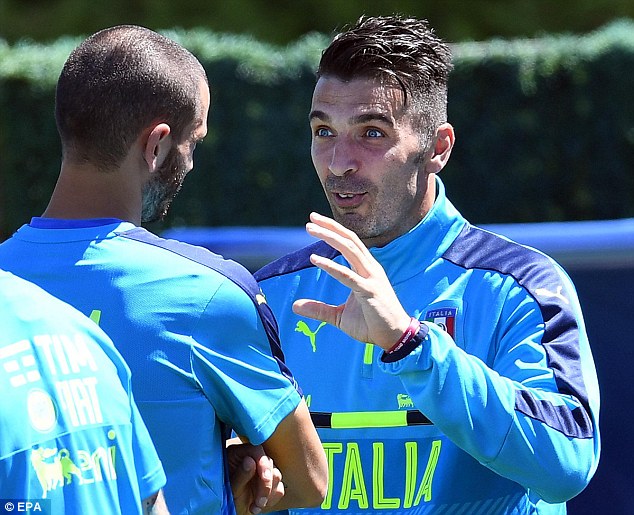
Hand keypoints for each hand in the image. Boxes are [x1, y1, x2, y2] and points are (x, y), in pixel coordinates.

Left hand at [228, 442, 283, 514]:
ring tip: (257, 505)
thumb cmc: (223, 497)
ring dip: (269, 493)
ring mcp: (261, 472)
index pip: (257, 450)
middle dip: (266, 484)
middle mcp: (251, 460)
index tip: (265, 478)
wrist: (227, 512)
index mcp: (238, 455)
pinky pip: (279, 488)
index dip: (263, 462)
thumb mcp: (229, 488)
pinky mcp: (269, 484)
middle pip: (269, 463)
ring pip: (277, 475)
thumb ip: (240, 475)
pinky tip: (258, 506)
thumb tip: (250, 460)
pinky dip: (272, 499)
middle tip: (260, 500)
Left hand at [293, 212, 410, 349]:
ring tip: (311, 229)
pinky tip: (315, 259)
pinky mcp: (370, 291)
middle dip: (330, 227)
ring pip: (350, 250)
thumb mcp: (339, 316)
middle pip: (349, 240)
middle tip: (311, 219)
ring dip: (330, 237)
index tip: (315, 222)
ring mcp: (371, 279)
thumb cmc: (371, 324)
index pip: (349, 243)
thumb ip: (319, 309)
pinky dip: (331, 266)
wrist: (394, 338)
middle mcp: (370, 269)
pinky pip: (348, 276)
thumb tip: (294, 306)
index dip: (334, 230)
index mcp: (366, 270)